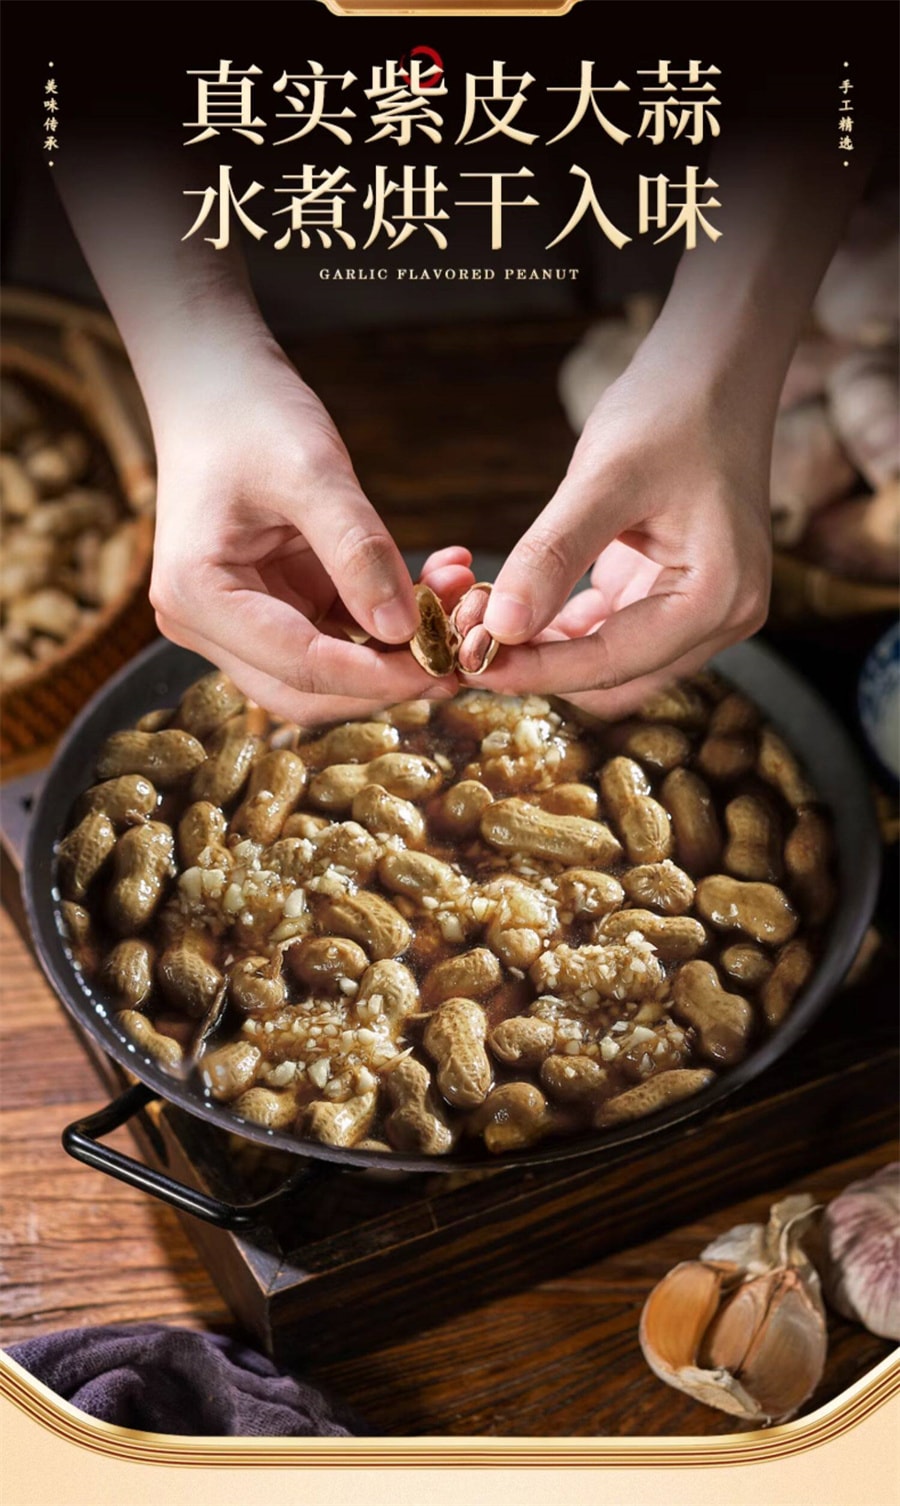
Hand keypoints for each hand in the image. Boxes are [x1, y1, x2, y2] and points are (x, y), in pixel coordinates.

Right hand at [149, 337, 470, 722]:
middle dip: (385, 682)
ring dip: (392, 654)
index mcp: (198, 596)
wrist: (215, 383)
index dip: (377, 676)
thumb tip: (405, 631)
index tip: (446, 665)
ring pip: (324, 674)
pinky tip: (435, 588)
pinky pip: (334, 636)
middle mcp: (205, 623)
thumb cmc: (250, 414)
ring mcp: (235, 621)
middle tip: (460, 661)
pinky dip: (384, 624)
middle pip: (305, 690)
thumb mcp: (311, 471)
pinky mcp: (270, 608)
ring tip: (457, 609)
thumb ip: (359, 552)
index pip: (299, 666)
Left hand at [476, 349, 772, 716]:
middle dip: (538, 666)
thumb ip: (551, 556)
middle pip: (613, 677)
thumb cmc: (670, 409)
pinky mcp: (673, 593)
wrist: (713, 368)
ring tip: (479, 616)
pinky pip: (610, 634)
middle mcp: (721, 617)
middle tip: (464, 638)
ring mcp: (701, 610)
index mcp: (718, 598)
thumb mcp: (605, 479)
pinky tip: (512, 604)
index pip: (612, 664)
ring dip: (544, 649)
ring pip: (608, 662)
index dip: (535, 671)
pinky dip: (560, 627)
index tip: (466, 663)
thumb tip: (501, 629)